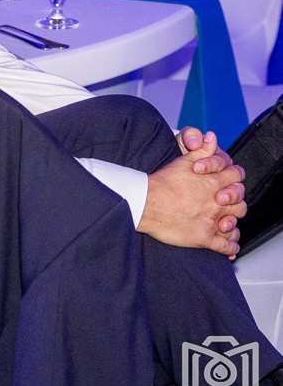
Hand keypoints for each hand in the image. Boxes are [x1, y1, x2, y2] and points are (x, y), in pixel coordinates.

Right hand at [139, 133, 245, 255]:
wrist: (146, 203)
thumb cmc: (161, 184)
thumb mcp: (183, 161)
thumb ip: (202, 150)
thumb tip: (212, 137)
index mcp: (213, 182)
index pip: (236, 179)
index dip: (234, 181)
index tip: (228, 184)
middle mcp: (217, 202)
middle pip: (240, 204)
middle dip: (235, 204)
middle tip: (226, 206)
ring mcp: (212, 221)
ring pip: (234, 225)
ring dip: (232, 225)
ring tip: (227, 225)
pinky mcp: (204, 238)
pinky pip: (225, 246)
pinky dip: (229, 247)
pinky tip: (228, 246)